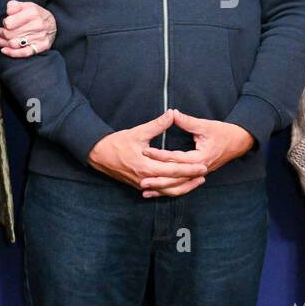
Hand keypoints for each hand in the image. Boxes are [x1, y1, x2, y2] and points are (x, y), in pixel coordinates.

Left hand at [0, 0, 55, 57]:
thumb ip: (14, 5)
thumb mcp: (26, 5)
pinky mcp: (42, 47)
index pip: (9, 23)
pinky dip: (12, 53)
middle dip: (1, 34)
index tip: (4, 24)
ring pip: (14, 44)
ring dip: (3, 43)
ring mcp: (40, 37)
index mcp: (32, 12)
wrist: (53, 24)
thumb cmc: (35, 14)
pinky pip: (24, 53)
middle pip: (9, 34)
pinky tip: (4, 50)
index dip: (4, 24)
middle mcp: (37, 25)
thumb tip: (8, 11)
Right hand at [89, 111, 208, 193]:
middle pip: (174, 184)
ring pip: (167, 191)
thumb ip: (157, 125)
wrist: (99, 155)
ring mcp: (143, 185)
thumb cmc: (117, 143)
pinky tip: (181, 187)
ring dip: (183, 187)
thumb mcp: (138, 132)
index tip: (203, 166)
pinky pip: (160, 191)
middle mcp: (146, 179)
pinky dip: (172, 190)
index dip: (190, 169)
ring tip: (197, 181)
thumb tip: (172, 114)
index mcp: (146, 167)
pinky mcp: (140, 186)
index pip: (173, 170)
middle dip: (190, 179)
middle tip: (205, 173)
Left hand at [137, 109, 254, 197]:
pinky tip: (157, 192)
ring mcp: (200, 174)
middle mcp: (200, 169)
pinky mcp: (198, 175)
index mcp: (200, 157)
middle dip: (158, 179)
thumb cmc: (223, 133)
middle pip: (176, 177)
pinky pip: (182, 186)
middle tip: (141, 180)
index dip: (160, 155)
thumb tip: (172, 113)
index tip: (145, 152)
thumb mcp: (205, 125)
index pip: (176, 158)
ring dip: (162, 189)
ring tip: (145, 191)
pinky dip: (169, 189)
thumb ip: (187, 121)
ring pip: (178, 186)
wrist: (239, 142)